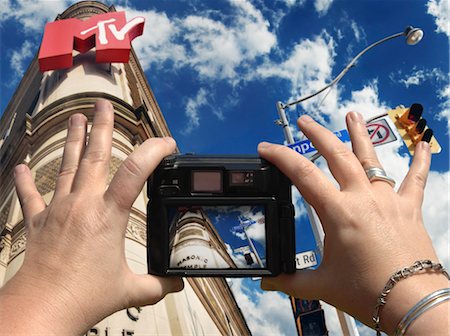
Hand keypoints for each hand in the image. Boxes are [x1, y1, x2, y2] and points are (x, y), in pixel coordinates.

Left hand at [0, 100, 182, 333]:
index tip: (167, 142)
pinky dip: (26, 181)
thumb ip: (157, 285)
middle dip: (101, 126)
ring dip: (72, 140)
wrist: (42, 308)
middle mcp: (83, 205)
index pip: (136, 172)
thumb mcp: (130, 291)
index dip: (153, 151)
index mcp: (109, 216)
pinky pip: (31, 196)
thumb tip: (177, 284)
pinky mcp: (39, 222)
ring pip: (66, 167)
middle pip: (94, 156)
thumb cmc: (84, 297)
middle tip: (102, 104)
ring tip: (75, 117)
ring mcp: (58, 210)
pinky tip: (21, 167)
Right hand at [258, 112, 447, 333]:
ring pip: (372, 158)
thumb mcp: (322, 285)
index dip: (281, 157)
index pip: (302, 175)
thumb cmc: (369, 293)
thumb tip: (268, 282)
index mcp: (338, 213)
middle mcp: (362, 198)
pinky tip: (424, 143)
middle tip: (304, 121)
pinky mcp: (409, 209)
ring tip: (352, 115)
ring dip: (359, 134)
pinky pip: (416, 179)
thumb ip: (291, 281)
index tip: (267, 148)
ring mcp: (388, 200)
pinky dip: (420, 161)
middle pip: (337, 155)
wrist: (411, 303)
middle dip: (317, 134)